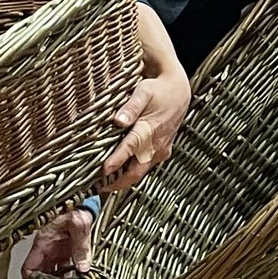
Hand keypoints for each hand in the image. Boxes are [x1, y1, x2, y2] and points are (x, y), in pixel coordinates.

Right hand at [22, 207, 92, 278]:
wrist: (84, 203)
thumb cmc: (76, 209)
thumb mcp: (79, 225)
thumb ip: (81, 246)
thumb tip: (83, 268)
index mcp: (42, 243)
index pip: (28, 269)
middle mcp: (46, 250)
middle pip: (40, 276)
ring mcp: (56, 252)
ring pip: (52, 274)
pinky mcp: (66, 252)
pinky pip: (64, 269)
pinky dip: (70, 277)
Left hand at [100, 6, 190, 192]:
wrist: (179, 91)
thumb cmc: (157, 90)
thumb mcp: (143, 91)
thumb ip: (131, 106)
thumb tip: (118, 120)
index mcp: (150, 129)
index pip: (130, 148)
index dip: (116, 161)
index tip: (103, 171)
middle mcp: (156, 145)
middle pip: (136, 171)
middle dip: (118, 183)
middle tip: (98, 188)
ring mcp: (161, 151)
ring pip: (140, 171)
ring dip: (123, 180)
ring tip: (104, 185)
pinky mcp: (162, 152)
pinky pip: (145, 166)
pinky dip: (131, 172)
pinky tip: (118, 174)